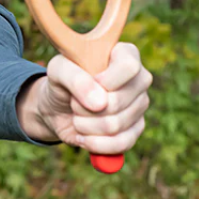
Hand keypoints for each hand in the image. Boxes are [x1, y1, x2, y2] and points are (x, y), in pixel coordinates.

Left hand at [34, 43, 151, 154]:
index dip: (105, 80)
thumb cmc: (62, 81)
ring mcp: (140, 105)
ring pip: (116, 124)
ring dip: (86, 125)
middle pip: (118, 101)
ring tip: (77, 117)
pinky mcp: (136, 129)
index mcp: (125, 54)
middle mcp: (138, 79)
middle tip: (74, 102)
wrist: (58, 108)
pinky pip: (121, 144)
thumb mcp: (58, 70)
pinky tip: (83, 137)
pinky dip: (95, 144)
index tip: (89, 82)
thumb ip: (74, 78)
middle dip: (85, 108)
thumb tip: (99, 103)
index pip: (128, 66)